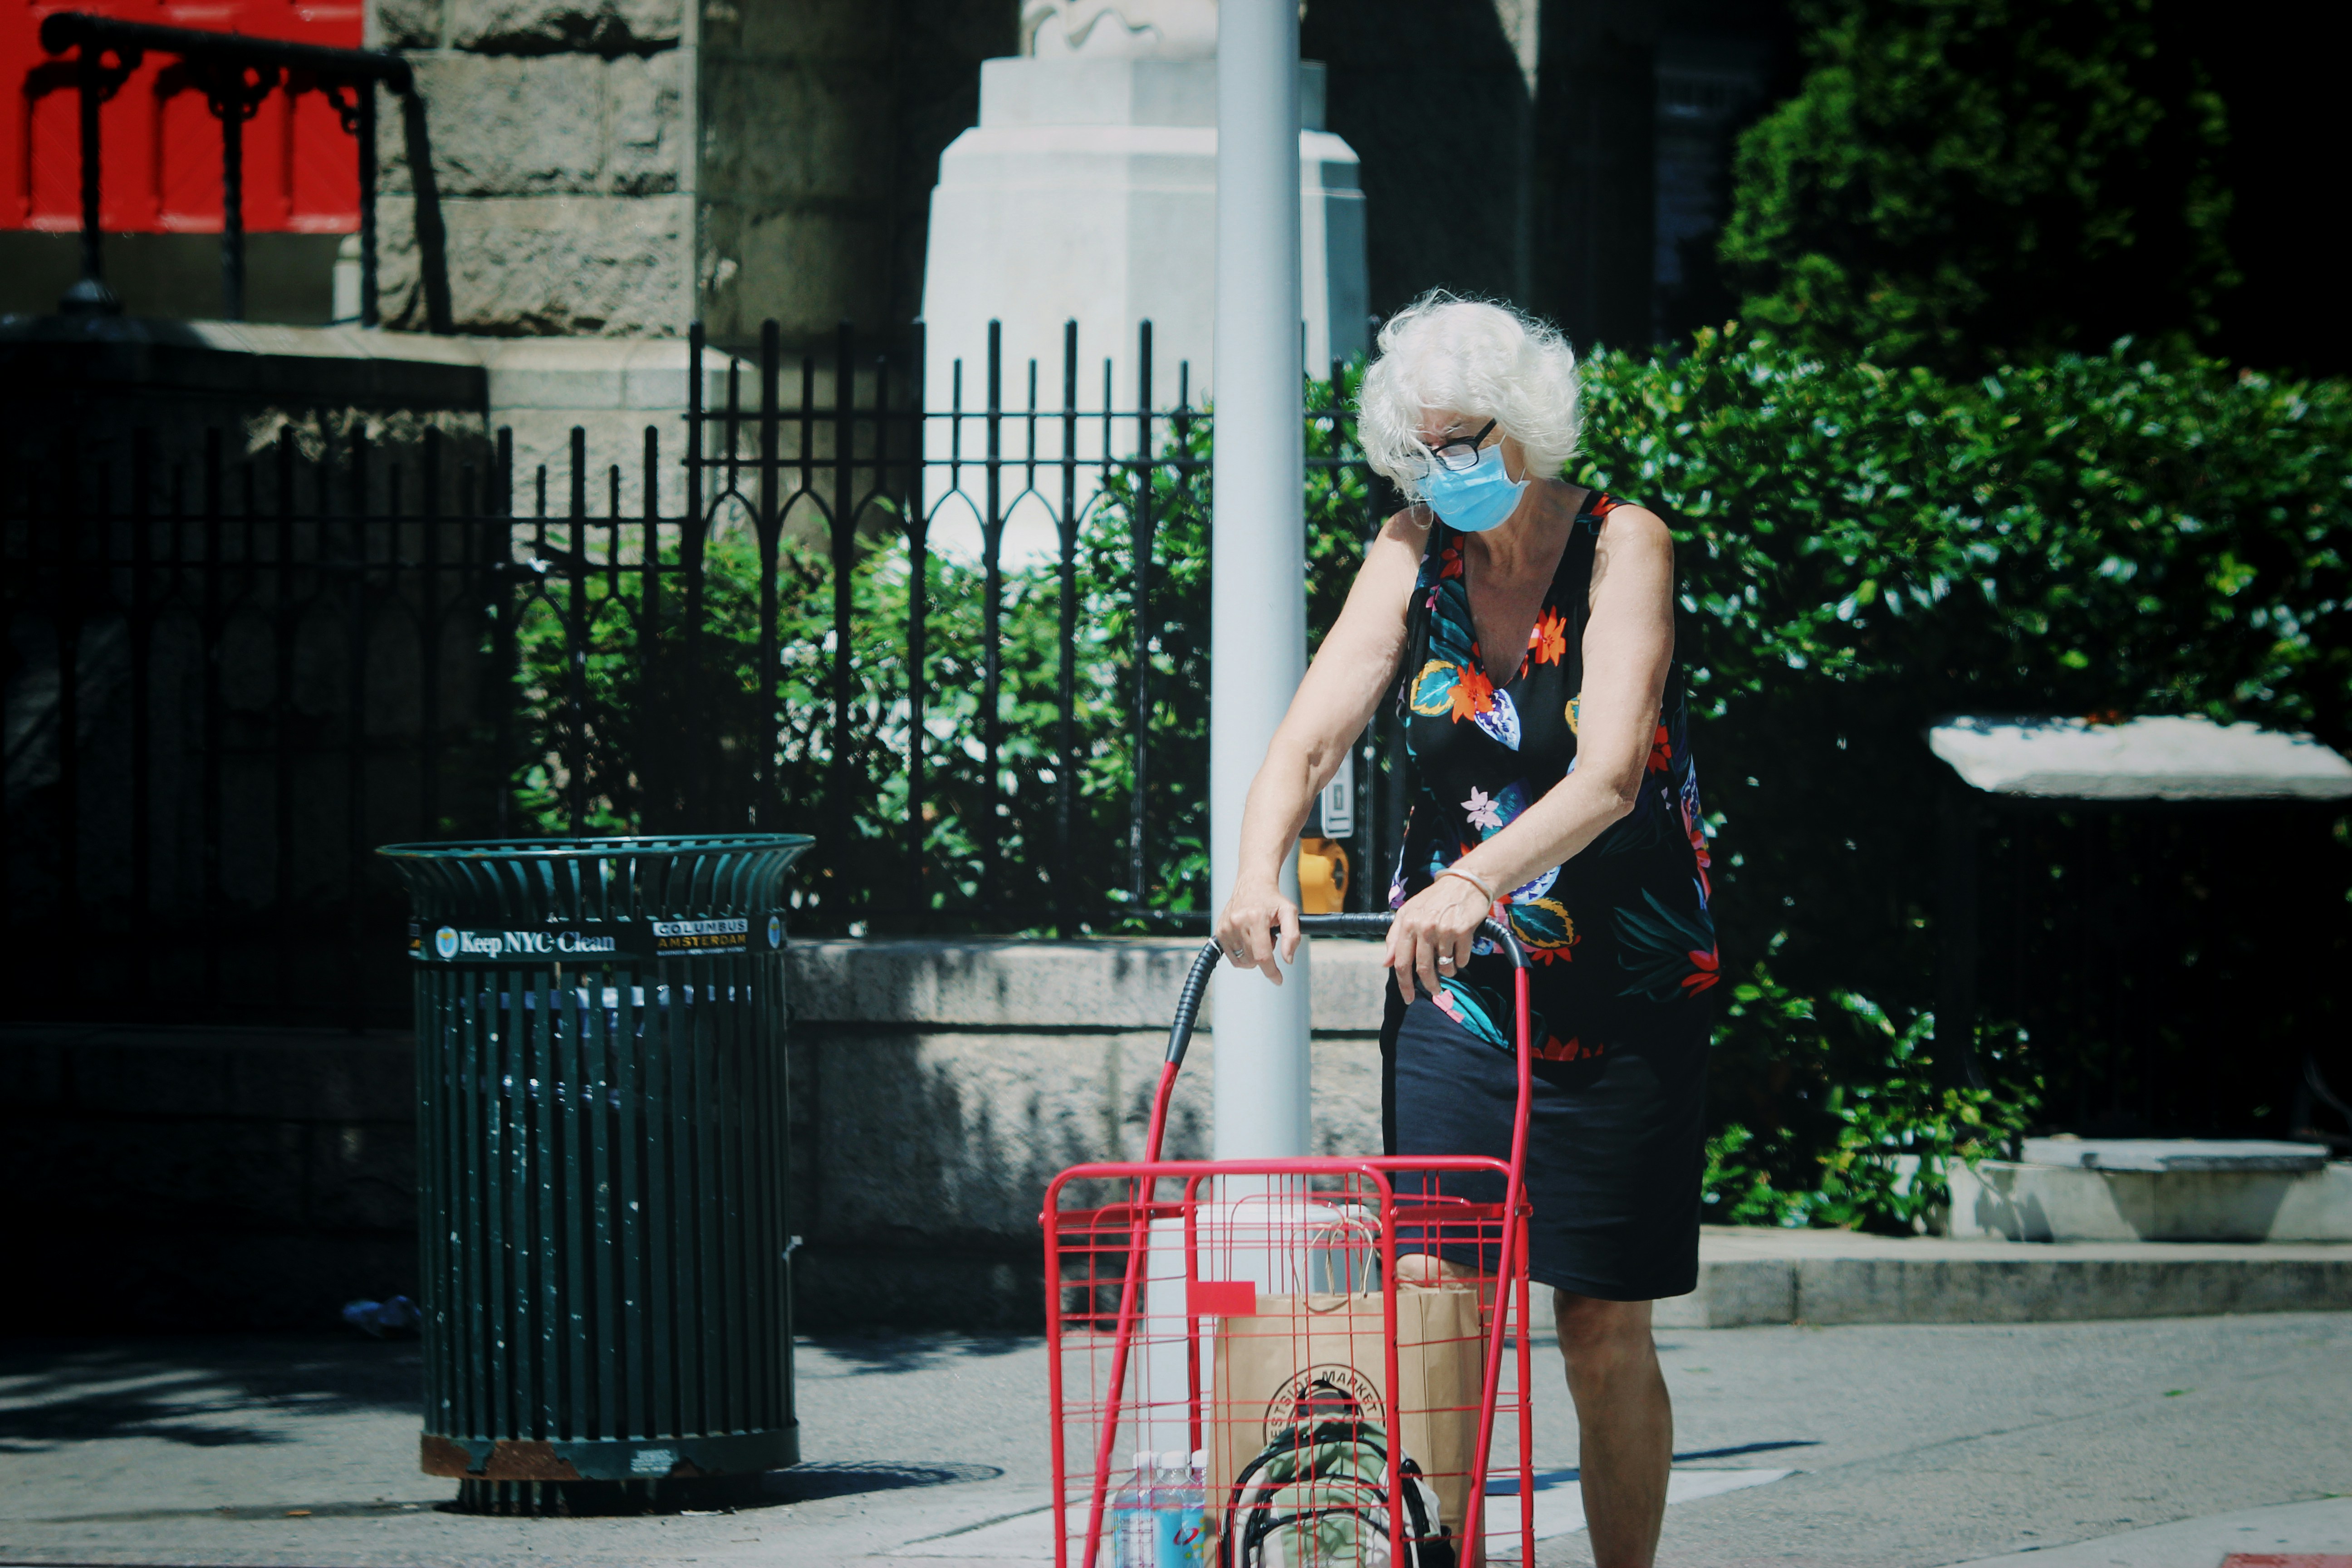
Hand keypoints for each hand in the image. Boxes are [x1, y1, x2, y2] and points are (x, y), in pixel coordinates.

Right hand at [1213, 882, 1300, 984]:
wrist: (1253, 885)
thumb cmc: (1272, 899)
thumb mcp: (1290, 913)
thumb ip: (1293, 936)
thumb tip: (1288, 959)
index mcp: (1255, 918)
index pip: (1263, 955)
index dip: (1271, 971)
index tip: (1278, 979)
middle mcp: (1237, 923)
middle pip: (1253, 959)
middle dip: (1265, 955)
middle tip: (1269, 937)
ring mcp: (1226, 927)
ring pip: (1242, 961)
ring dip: (1253, 955)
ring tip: (1258, 936)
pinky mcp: (1219, 931)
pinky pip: (1232, 957)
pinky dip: (1242, 955)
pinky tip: (1248, 940)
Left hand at [1385, 874, 1493, 1003]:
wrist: (1464, 883)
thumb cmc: (1434, 900)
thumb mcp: (1408, 913)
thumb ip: (1395, 937)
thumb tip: (1385, 964)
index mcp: (1407, 923)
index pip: (1401, 962)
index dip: (1404, 984)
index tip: (1408, 998)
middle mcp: (1423, 926)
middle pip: (1422, 968)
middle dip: (1429, 984)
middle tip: (1435, 991)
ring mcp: (1443, 928)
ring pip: (1444, 966)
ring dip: (1447, 971)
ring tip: (1450, 966)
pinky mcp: (1463, 930)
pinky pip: (1461, 959)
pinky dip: (1461, 961)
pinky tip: (1460, 951)